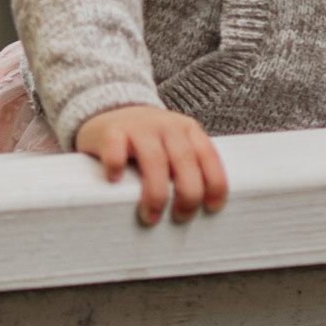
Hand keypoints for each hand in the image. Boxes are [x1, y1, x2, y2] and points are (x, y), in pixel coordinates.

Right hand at [74, 100, 229, 223]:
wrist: (111, 108)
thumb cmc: (148, 140)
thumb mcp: (175, 146)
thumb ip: (189, 167)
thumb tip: (200, 210)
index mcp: (188, 129)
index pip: (208, 156)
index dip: (214, 184)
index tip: (211, 209)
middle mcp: (167, 125)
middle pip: (185, 161)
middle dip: (188, 194)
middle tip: (180, 217)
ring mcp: (139, 126)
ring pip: (155, 160)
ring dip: (156, 193)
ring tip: (151, 216)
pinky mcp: (112, 130)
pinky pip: (116, 147)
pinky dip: (116, 165)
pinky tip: (115, 180)